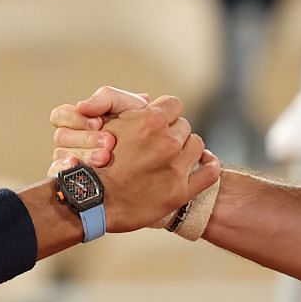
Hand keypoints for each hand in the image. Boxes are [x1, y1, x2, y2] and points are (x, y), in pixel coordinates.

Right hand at [49, 85, 150, 169]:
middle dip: (85, 139)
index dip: (75, 118)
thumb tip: (81, 106)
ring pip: (61, 156)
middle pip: (61, 137)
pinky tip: (83, 169)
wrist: (158, 149)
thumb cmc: (142, 122)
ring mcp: (71, 159)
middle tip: (109, 142)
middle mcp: (71, 139)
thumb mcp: (127, 105)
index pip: (60, 115)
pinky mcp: (75, 177)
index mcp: (79, 119)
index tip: (99, 123)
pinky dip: (68, 171)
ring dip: (84, 155)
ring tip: (105, 158)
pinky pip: (61, 174)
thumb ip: (106, 99)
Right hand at [82, 96, 221, 230]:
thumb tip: (149, 102)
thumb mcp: (107, 126)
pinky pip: (210, 173)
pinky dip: (209, 165)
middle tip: (158, 145)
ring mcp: (175, 167)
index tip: (159, 122)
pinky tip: (205, 163)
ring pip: (196, 145)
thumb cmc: (95, 162)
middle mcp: (167, 142)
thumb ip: (132, 113)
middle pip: (184, 126)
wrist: (90, 200)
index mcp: (150, 121)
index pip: (173, 104)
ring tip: (174, 156)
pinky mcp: (180, 191)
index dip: (165, 112)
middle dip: (172, 132)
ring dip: (186, 149)